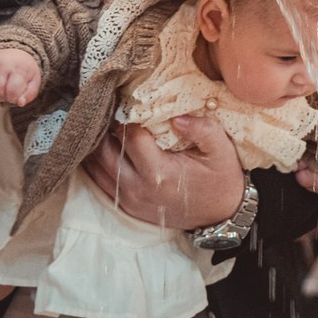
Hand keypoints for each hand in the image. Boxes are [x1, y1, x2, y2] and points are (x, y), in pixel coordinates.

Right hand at [0, 48, 40, 105]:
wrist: (13, 52)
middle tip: (6, 95)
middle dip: (3, 98)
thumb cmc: (23, 69)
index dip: (13, 99)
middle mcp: (1, 64)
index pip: (12, 91)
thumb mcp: (33, 80)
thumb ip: (29, 94)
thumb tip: (20, 103)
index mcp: (18, 68)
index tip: (14, 97)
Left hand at [81, 117, 244, 229]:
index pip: (130, 137)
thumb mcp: (222, 150)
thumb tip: (176, 116)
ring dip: (96, 145)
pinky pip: (99, 182)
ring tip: (103, 125)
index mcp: (160, 173)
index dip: (127, 117)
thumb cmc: (221, 179)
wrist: (221, 215)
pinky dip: (95, 163)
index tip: (129, 102)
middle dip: (105, 128)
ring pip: (96, 167)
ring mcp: (129, 200)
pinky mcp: (126, 206)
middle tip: (110, 109)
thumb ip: (203, 129)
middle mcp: (139, 188)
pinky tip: (102, 146)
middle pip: (104, 152)